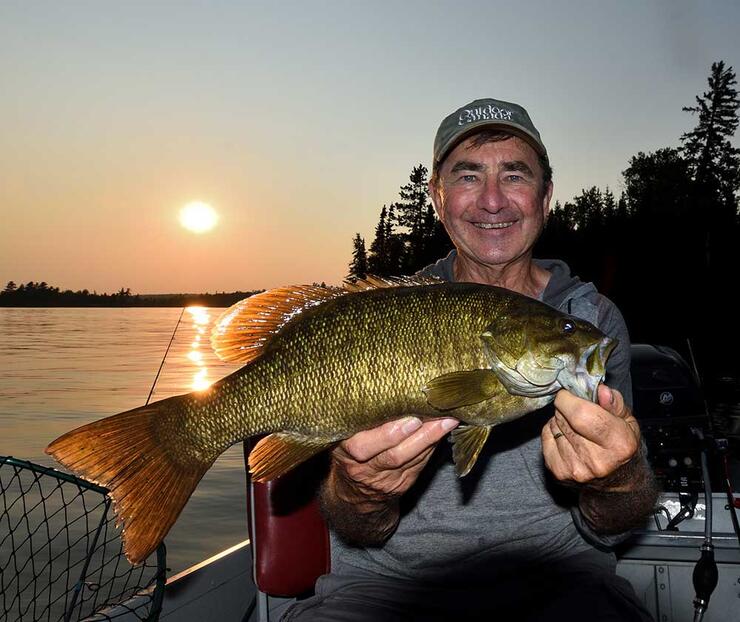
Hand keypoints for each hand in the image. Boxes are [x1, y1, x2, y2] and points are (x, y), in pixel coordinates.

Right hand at [331, 416, 458, 498]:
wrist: (355, 490)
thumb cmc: (350, 447)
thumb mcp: (344, 434)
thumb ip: (360, 417)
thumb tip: (392, 390)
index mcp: (345, 451)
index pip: (363, 446)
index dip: (387, 434)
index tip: (408, 418)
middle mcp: (364, 469)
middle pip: (393, 456)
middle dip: (417, 436)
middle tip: (435, 416)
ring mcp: (384, 479)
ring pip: (411, 461)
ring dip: (431, 439)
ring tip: (448, 420)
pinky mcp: (401, 484)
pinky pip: (420, 464)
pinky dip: (431, 446)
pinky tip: (444, 430)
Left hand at [542, 384, 640, 490]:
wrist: (616, 480)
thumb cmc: (620, 444)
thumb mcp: (627, 421)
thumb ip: (614, 403)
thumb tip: (601, 390)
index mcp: (618, 444)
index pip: (580, 414)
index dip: (569, 399)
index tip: (569, 393)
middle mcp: (597, 460)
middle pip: (564, 418)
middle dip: (566, 407)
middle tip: (576, 410)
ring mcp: (576, 469)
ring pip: (554, 426)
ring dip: (560, 420)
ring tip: (575, 426)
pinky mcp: (559, 472)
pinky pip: (546, 437)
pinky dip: (553, 431)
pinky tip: (567, 436)